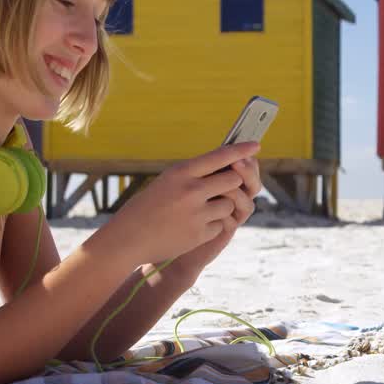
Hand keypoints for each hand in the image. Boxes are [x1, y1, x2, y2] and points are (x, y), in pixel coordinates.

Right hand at [94, 142, 260, 266]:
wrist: (127, 238)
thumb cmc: (146, 207)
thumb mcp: (166, 182)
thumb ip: (193, 175)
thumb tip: (226, 167)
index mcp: (181, 172)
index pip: (220, 155)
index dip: (241, 149)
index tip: (255, 145)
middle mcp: (191, 190)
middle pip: (232, 180)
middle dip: (231, 184)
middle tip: (222, 189)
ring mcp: (197, 213)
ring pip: (229, 205)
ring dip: (220, 208)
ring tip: (197, 213)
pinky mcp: (200, 234)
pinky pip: (219, 225)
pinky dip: (210, 227)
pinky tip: (190, 228)